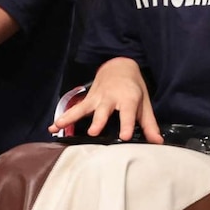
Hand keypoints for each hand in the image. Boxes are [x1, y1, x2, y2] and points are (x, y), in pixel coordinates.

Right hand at [48, 56, 163, 143]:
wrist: (119, 67)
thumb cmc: (133, 88)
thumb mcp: (144, 104)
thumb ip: (149, 124)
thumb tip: (157, 143)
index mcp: (127, 98)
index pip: (127, 113)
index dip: (126, 124)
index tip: (124, 135)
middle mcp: (110, 98)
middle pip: (103, 111)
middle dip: (98, 121)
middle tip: (93, 132)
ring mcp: (96, 99)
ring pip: (82, 109)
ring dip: (71, 117)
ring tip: (60, 125)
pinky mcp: (87, 100)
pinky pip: (74, 109)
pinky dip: (63, 117)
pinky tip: (52, 127)